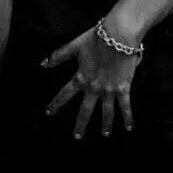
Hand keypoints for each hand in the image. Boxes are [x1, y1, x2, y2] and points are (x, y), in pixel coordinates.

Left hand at [43, 20, 141, 138]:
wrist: (119, 35)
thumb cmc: (97, 38)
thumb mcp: (74, 45)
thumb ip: (58, 56)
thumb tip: (43, 64)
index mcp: (80, 78)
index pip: (64, 95)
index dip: (55, 104)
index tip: (49, 112)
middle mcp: (93, 88)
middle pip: (85, 111)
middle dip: (80, 125)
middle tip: (77, 137)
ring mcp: (109, 90)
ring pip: (106, 113)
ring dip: (105, 125)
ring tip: (105, 134)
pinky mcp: (123, 88)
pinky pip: (125, 106)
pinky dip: (127, 117)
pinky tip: (129, 127)